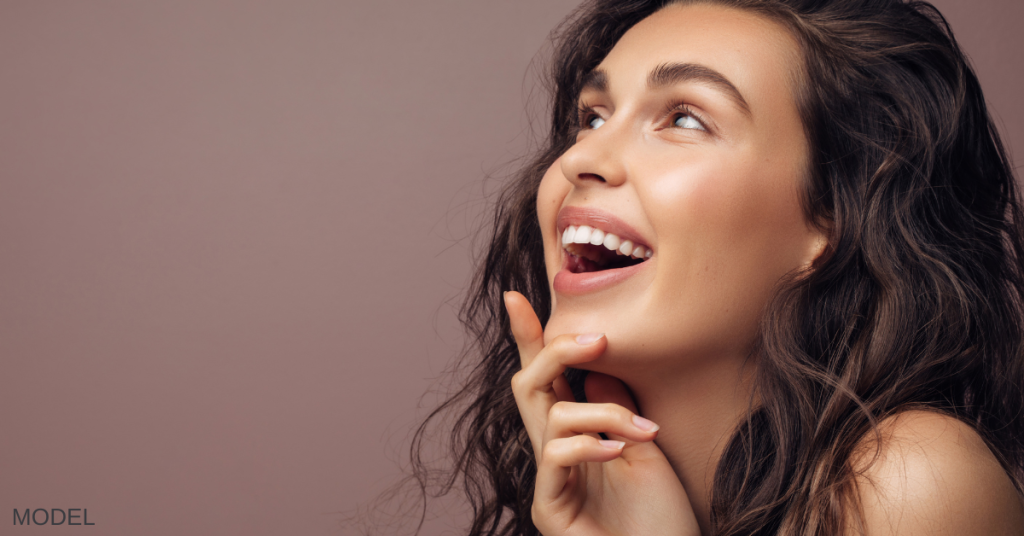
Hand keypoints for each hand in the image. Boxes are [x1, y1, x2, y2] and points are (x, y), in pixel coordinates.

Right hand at [505, 291, 701, 535]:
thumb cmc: (664, 518)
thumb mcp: (645, 444)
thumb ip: (615, 404)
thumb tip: (595, 363)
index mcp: (577, 437)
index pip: (546, 380)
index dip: (528, 339)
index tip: (516, 297)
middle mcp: (557, 455)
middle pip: (528, 385)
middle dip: (555, 352)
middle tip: (598, 338)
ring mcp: (551, 482)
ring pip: (551, 415)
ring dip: (604, 412)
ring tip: (645, 431)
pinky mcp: (549, 508)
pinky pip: (557, 454)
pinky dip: (592, 444)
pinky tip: (623, 451)